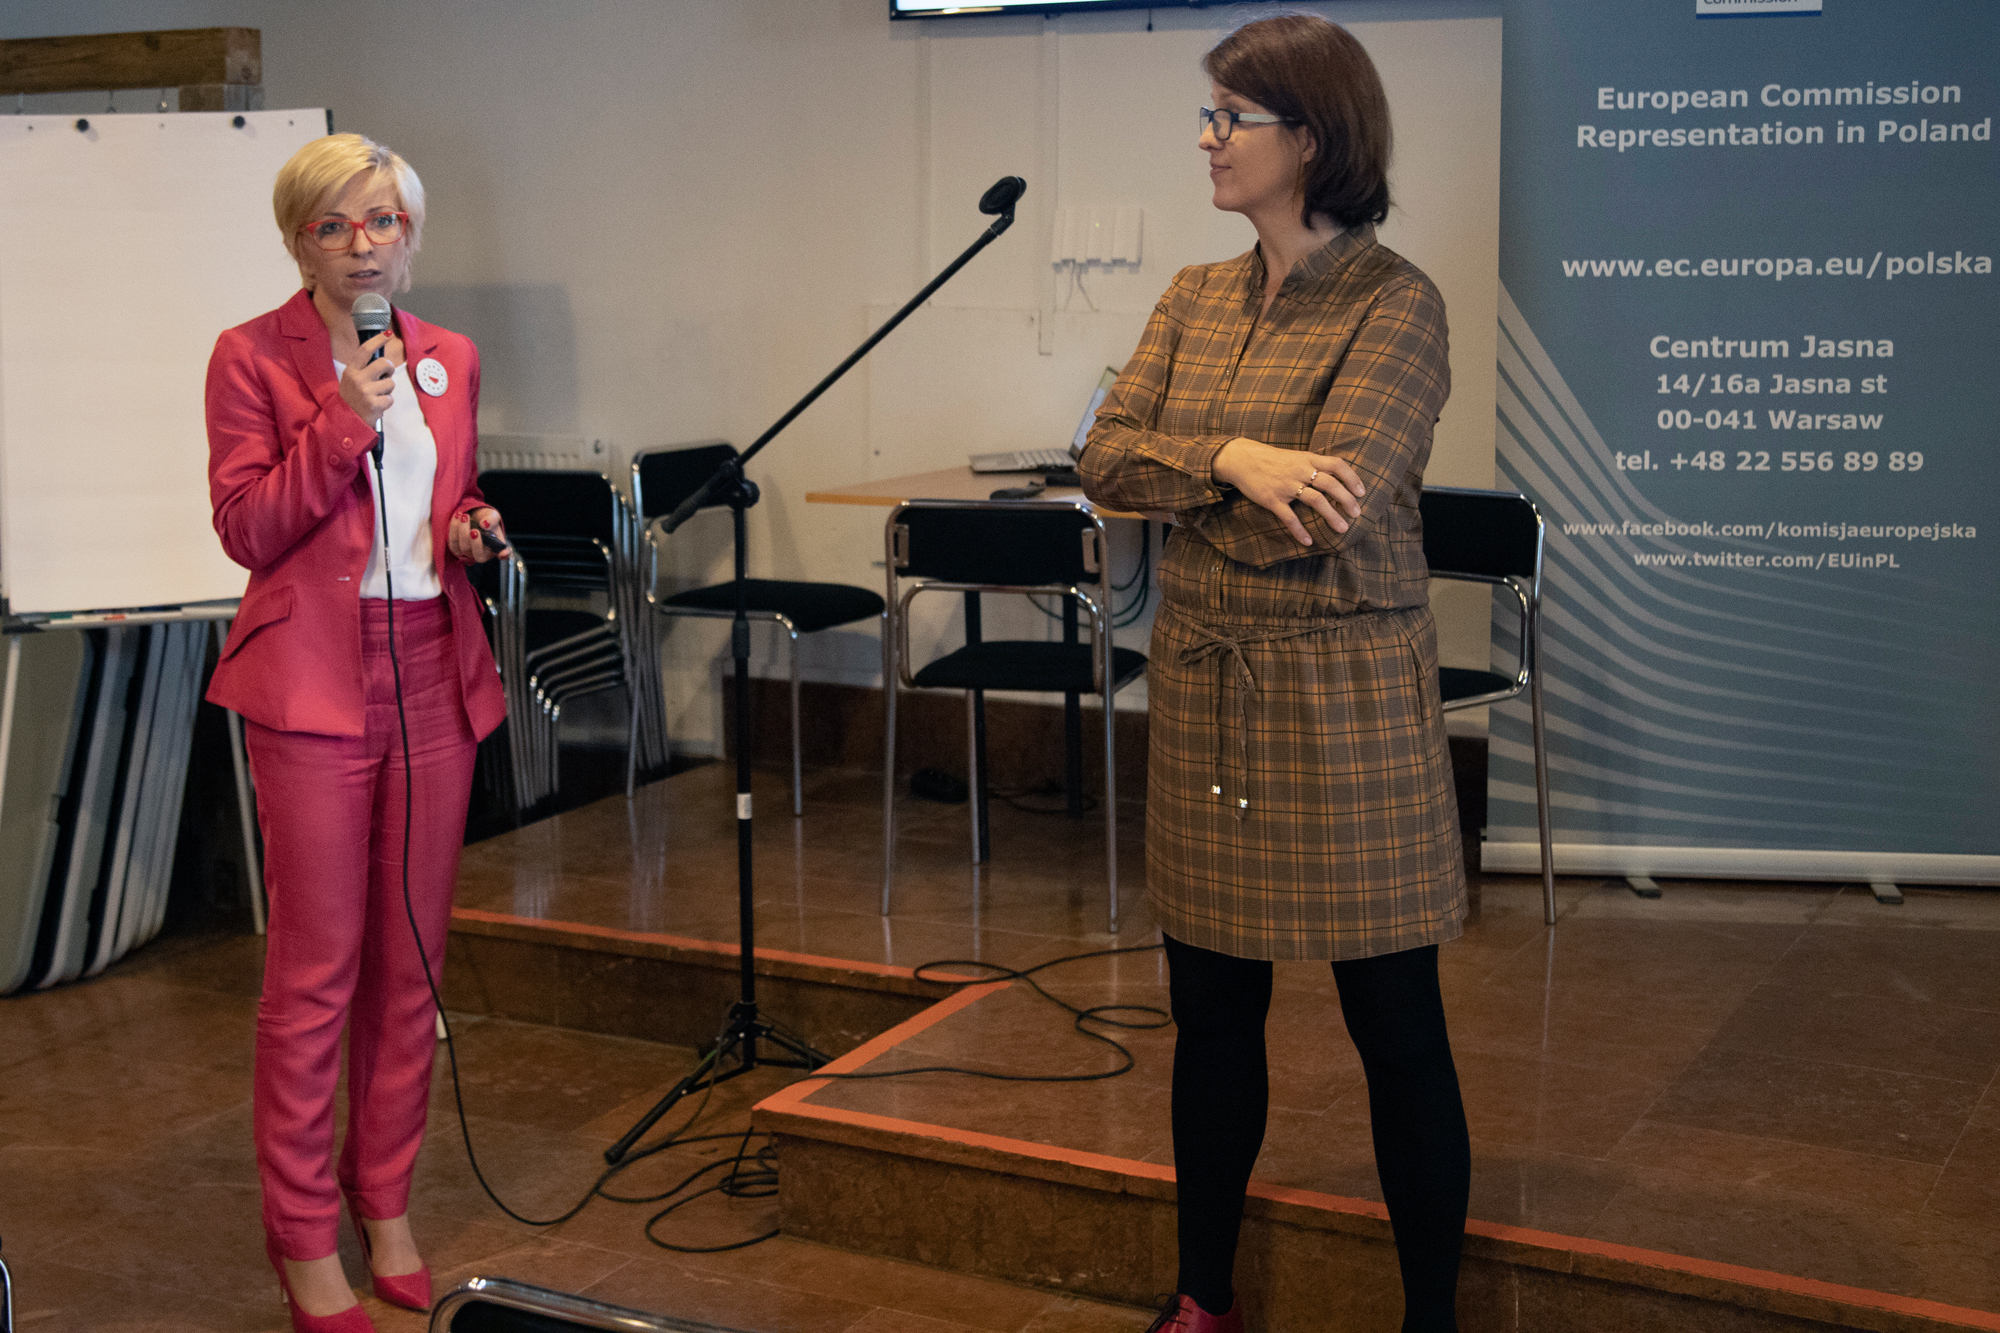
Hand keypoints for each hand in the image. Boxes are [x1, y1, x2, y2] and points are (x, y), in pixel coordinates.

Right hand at [338, 333, 395, 426]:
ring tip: (376, 396)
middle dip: (389, 370)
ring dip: (387, 390)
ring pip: (390, 383)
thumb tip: (381, 359)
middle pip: (384, 363)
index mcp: (351, 371)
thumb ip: (363, 369)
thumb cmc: (352, 399)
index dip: (378, 340)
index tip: (388, 334)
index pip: (365, 350)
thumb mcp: (351, 380)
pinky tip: (377, 405)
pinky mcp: (374, 404)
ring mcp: (366, 392)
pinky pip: (390, 398)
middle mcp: (357, 379)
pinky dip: (386, 403)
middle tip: (384, 377)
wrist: (345, 421)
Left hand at [449, 506, 508, 562]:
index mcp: (496, 547)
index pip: (502, 554)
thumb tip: (485, 524)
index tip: (503, 553)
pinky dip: (454, 529)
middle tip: (474, 530)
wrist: (471, 516)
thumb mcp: (491, 515)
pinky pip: (452, 542)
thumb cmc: (484, 519)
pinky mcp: (455, 548)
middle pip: (478, 555)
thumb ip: (491, 520)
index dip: (503, 554)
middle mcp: (482, 553)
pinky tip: (457, 517)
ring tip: (464, 517)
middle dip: (475, 543)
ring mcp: (468, 553)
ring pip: (463, 549)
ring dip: (462, 532)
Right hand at [1211, 437, 1365, 546]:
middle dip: (1347, 500)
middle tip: (1357, 514)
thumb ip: (1314, 465)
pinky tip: (1308, 541)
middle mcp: (1300, 471)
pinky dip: (1299, 531)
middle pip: (1330, 484)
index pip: (1337, 465)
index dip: (1352, 478)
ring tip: (1343, 529)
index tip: (1362, 492)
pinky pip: (1289, 517)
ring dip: (1331, 516)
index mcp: (1308, 459)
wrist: (1243, 459)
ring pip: (1315, 500)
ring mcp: (1286, 486)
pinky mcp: (1272, 499)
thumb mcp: (1296, 457)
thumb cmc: (1273, 460)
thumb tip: (1337, 477)